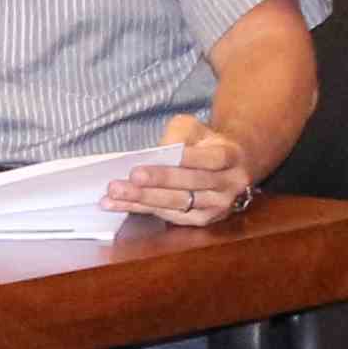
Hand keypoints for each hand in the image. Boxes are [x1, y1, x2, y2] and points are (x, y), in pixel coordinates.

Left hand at [105, 113, 258, 227]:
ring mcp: (218, 206)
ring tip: (116, 193)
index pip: (211, 159)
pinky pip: (169, 216)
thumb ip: (178, 135)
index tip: (160, 155)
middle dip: (160, 181)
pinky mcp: (202, 220)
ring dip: (144, 199)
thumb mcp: (194, 128)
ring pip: (179, 204)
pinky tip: (118, 204)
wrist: (227, 165)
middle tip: (132, 176)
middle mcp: (229, 185)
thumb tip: (157, 153)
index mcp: (231, 157)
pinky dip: (141, 209)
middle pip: (192, 184)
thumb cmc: (204, 143)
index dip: (187, 159)